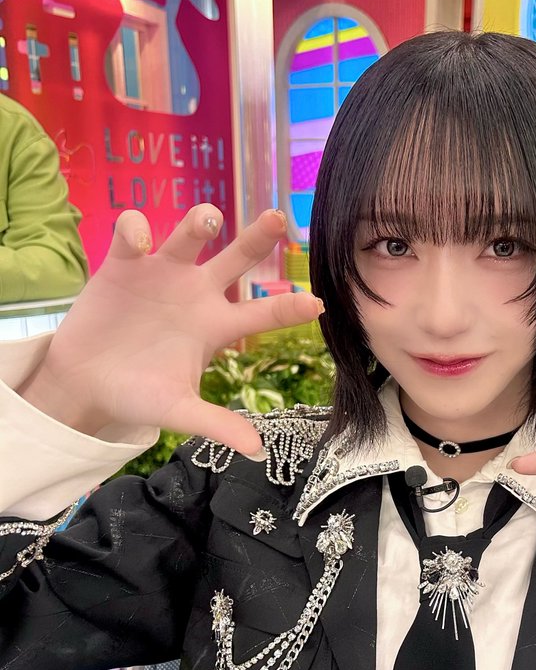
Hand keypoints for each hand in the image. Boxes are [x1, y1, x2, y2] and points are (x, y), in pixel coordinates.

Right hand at [18, 205, 323, 455]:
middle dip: (257, 237)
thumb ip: (216, 424)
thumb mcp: (178, 411)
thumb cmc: (138, 395)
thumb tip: (257, 450)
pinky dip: (137, 231)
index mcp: (217, 326)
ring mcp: (162, 274)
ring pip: (190, 236)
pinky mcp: (124, 263)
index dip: (288, 307)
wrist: (85, 385)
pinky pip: (134, 235)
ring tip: (210, 219)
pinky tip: (140, 242)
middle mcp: (196, 293)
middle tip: (278, 219)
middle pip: (237, 259)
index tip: (316, 303)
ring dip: (200, 222)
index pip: (262, 313)